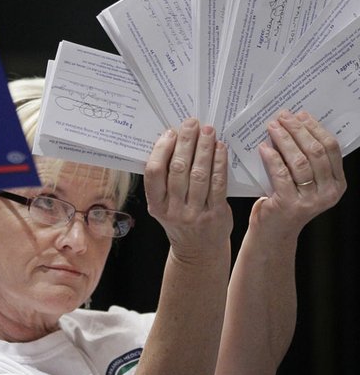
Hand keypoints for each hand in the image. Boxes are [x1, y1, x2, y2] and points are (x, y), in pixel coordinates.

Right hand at [144, 118, 232, 263]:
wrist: (198, 251)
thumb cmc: (180, 221)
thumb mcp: (163, 206)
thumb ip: (163, 182)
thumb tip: (171, 144)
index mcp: (155, 205)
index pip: (154, 173)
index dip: (162, 150)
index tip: (171, 132)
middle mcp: (172, 210)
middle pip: (178, 170)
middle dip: (186, 142)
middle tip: (192, 123)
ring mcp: (194, 213)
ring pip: (199, 174)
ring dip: (204, 148)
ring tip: (208, 130)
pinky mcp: (215, 214)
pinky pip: (218, 184)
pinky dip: (219, 163)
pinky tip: (220, 148)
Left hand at [256, 110, 345, 237]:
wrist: (273, 233)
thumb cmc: (285, 202)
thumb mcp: (304, 182)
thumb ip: (307, 161)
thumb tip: (297, 124)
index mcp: (337, 183)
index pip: (331, 148)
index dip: (315, 128)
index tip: (300, 114)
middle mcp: (328, 193)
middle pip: (315, 151)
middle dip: (298, 130)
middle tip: (283, 116)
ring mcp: (310, 200)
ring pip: (299, 161)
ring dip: (284, 140)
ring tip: (272, 127)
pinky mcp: (290, 204)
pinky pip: (281, 174)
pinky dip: (272, 157)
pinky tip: (264, 147)